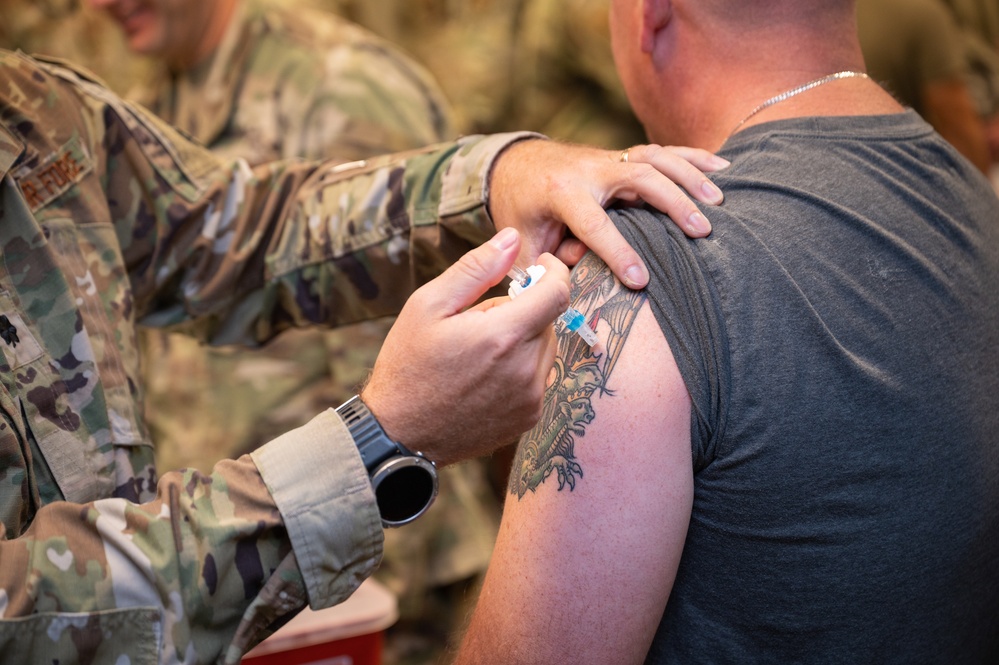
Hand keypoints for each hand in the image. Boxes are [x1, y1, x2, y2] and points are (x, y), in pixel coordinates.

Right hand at [361, 227, 568, 466]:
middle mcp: (524, 370)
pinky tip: (485, 376)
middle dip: (524, 310)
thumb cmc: (408, 365)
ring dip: (523, 339)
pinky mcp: (529, 417)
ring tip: (479, 352)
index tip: (540, 265)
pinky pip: (540, 376)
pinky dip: (521, 367)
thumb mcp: (428, 305)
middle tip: (480, 321)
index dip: (553, 271)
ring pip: (546, 348)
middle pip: (548, 320)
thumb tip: (513, 239)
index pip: (557, 292)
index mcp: (502, 337)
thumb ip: (476, 269)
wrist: (400, 433)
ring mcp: (530, 398)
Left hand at [488, 140, 728, 287]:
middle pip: (638, 179)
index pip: (594, 223)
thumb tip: (562, 298)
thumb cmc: (522, 210)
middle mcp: (590, 169)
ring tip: (717, 203)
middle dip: (671, 203)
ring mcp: (609, 159)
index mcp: (561, 192)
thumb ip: (537, 268)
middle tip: (701, 231)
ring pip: (655, 159)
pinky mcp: (623, 157)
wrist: (516, 163)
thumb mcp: (521, 241)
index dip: (618, 252)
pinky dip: (693, 158)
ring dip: (689, 178)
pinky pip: (663, 152)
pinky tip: (722, 168)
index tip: (641, 280)